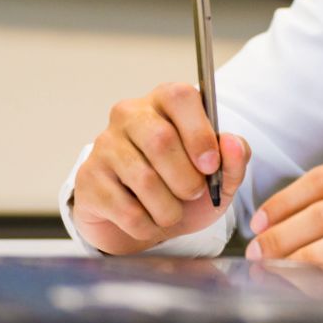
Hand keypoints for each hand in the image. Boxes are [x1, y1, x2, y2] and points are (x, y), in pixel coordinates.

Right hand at [70, 81, 251, 255]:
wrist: (147, 222)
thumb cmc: (184, 187)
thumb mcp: (220, 176)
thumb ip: (235, 158)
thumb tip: (231, 143)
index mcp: (166, 101)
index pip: (181, 97)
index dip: (199, 133)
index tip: (210, 166)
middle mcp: (130, 114)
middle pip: (161, 140)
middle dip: (186, 178)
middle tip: (193, 193)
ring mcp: (104, 144)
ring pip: (143, 179)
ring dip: (168, 208)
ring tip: (172, 213)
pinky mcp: (88, 178)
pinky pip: (124, 209)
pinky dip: (146, 225)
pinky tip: (148, 221)